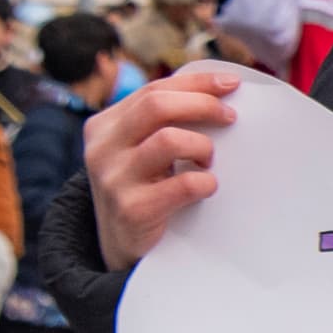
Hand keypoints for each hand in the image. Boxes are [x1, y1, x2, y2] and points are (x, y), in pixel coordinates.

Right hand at [86, 65, 248, 264]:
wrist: (121, 248)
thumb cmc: (143, 191)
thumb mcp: (139, 152)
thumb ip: (161, 124)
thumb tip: (218, 94)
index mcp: (104, 126)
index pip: (154, 91)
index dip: (196, 84)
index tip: (230, 84)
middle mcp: (102, 149)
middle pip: (157, 106)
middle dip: (203, 105)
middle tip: (230, 117)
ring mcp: (113, 179)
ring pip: (168, 140)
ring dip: (202, 146)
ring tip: (208, 161)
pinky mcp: (131, 210)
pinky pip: (183, 184)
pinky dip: (205, 182)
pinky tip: (207, 187)